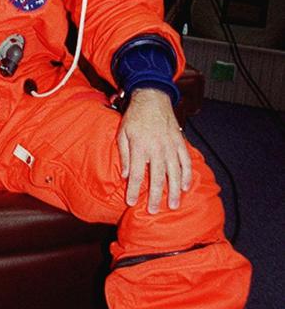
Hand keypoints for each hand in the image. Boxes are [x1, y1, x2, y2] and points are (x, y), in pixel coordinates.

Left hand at [117, 88, 192, 212]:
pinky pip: (185, 162)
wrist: (152, 98)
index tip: (131, 203)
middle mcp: (157, 148)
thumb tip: (126, 175)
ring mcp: (171, 146)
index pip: (137, 174)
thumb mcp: (122, 133)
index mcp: (140, 147)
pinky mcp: (180, 142)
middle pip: (157, 177)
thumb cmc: (135, 117)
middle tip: (154, 211)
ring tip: (173, 205)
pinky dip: (186, 175)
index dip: (134, 190)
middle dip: (155, 196)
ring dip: (173, 190)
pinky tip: (184, 187)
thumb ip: (124, 154)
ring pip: (174, 173)